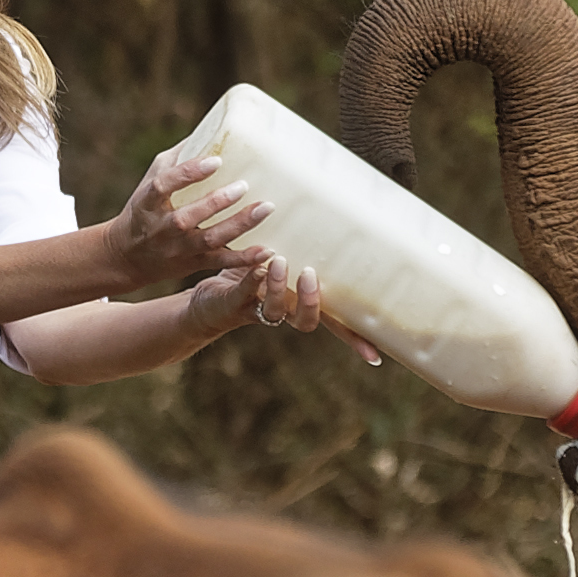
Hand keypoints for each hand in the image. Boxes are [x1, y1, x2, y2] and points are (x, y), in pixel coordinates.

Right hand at [105, 149, 269, 287]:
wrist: (128, 257)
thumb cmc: (145, 209)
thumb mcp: (150, 181)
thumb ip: (176, 159)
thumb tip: (209, 129)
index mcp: (148, 201)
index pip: (165, 185)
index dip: (189, 173)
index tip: (216, 161)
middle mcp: (163, 227)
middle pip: (189, 216)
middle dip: (217, 201)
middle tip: (244, 185)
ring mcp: (179, 248)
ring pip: (210, 239)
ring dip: (239, 225)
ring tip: (265, 209)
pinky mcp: (194, 263)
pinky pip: (221, 262)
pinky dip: (244, 259)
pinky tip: (266, 250)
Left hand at [187, 255, 383, 363]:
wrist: (203, 298)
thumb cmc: (251, 274)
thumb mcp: (281, 260)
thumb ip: (303, 249)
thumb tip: (337, 218)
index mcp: (299, 304)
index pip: (334, 325)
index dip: (353, 340)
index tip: (374, 358)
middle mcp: (282, 312)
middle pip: (305, 321)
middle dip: (311, 302)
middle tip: (310, 275)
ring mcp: (256, 310)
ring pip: (274, 310)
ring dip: (278, 286)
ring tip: (278, 260)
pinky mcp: (231, 303)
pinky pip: (243, 292)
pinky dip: (251, 278)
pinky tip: (256, 264)